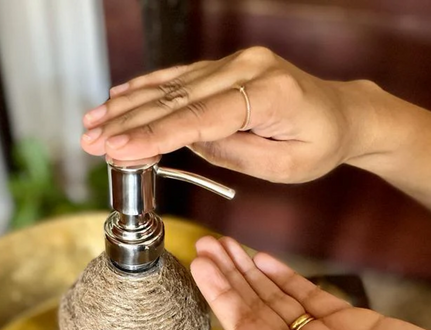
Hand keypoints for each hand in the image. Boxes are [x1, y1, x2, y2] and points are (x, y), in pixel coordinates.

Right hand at [81, 47, 376, 182]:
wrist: (340, 113)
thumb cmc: (318, 144)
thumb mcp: (285, 166)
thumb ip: (235, 153)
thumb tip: (191, 141)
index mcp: (268, 95)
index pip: (198, 117)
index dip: (153, 134)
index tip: (117, 148)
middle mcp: (247, 69)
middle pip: (175, 98)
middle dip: (128, 122)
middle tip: (90, 141)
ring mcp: (234, 63)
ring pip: (170, 85)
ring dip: (128, 105)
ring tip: (92, 123)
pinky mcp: (226, 66)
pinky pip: (179, 76)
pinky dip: (146, 87)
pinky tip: (119, 96)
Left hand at [190, 235, 430, 329]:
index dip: (221, 297)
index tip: (202, 269)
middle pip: (255, 309)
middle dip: (229, 277)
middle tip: (207, 247)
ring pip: (277, 298)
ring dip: (250, 272)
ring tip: (227, 246)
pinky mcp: (349, 321)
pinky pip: (308, 295)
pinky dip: (285, 277)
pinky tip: (263, 260)